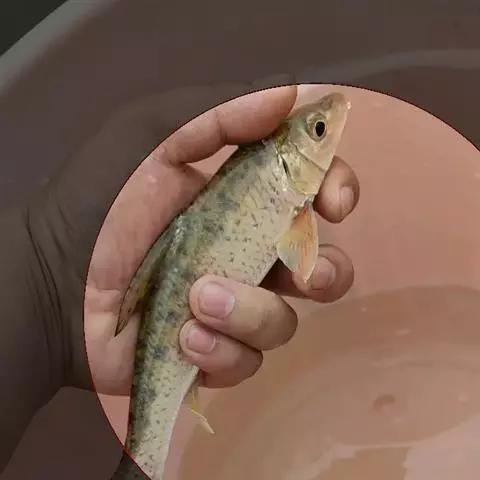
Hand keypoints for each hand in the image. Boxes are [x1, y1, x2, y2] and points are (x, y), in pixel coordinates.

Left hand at [84, 85, 358, 394]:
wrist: (51, 287)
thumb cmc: (100, 207)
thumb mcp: (150, 142)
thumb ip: (215, 116)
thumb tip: (291, 95)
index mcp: (243, 203)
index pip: (312, 193)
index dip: (336, 191)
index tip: (333, 204)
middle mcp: (248, 256)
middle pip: (321, 269)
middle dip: (323, 272)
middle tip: (296, 272)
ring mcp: (233, 309)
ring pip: (284, 322)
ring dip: (247, 311)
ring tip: (194, 299)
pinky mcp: (215, 354)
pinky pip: (248, 362)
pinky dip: (220, 351)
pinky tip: (182, 338)